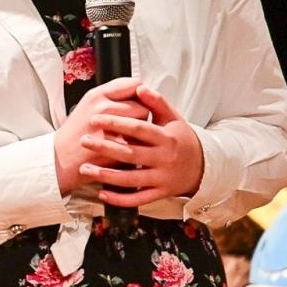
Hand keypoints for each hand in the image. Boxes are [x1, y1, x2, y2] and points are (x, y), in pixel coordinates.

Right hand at [55, 77, 149, 193]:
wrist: (61, 158)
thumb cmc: (78, 130)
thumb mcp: (89, 102)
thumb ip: (114, 92)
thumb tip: (140, 87)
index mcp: (96, 95)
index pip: (134, 85)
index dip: (139, 94)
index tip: (136, 102)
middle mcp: (103, 109)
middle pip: (143, 106)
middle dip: (141, 115)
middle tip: (127, 123)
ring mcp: (109, 130)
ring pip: (143, 126)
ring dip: (141, 132)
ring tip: (126, 136)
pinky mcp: (115, 150)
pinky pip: (138, 145)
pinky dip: (136, 148)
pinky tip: (124, 149)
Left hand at [77, 84, 204, 206]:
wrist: (202, 167)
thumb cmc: (181, 139)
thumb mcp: (173, 119)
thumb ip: (157, 103)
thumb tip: (140, 87)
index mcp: (166, 138)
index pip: (138, 129)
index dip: (116, 123)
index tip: (95, 119)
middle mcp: (164, 159)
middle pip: (131, 154)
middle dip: (105, 148)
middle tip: (83, 140)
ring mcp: (162, 178)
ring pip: (131, 179)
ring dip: (106, 175)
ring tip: (85, 169)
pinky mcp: (160, 194)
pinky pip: (138, 199)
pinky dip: (120, 199)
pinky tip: (102, 193)